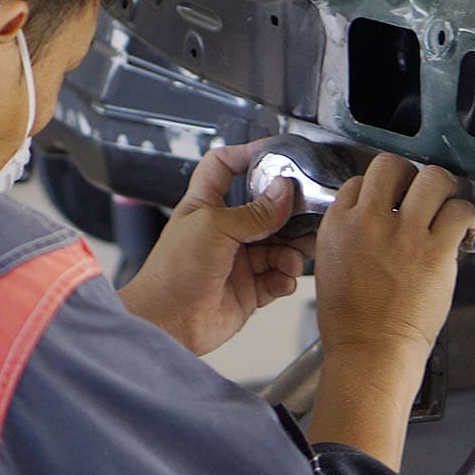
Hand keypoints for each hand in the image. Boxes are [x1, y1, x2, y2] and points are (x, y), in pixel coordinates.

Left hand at [117, 141, 310, 354]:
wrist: (167, 323)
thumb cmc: (172, 273)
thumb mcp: (214, 228)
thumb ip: (254, 212)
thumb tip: (283, 191)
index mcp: (207, 205)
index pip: (224, 167)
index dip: (246, 154)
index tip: (273, 151)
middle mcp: (225, 231)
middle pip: (266, 210)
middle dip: (289, 214)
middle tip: (306, 216)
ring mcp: (238, 260)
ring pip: (279, 247)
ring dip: (292, 251)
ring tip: (294, 258)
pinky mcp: (249, 290)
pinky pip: (278, 278)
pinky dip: (286, 278)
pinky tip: (282, 280)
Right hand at [314, 154, 474, 361]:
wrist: (370, 353)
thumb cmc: (352, 322)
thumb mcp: (331, 265)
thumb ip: (349, 233)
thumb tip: (376, 216)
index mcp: (338, 224)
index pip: (359, 181)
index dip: (379, 189)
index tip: (391, 201)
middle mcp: (369, 222)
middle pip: (390, 166)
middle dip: (408, 176)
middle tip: (420, 194)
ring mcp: (403, 235)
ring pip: (430, 178)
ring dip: (442, 187)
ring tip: (446, 202)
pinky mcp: (435, 251)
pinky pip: (459, 210)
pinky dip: (466, 213)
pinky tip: (464, 225)